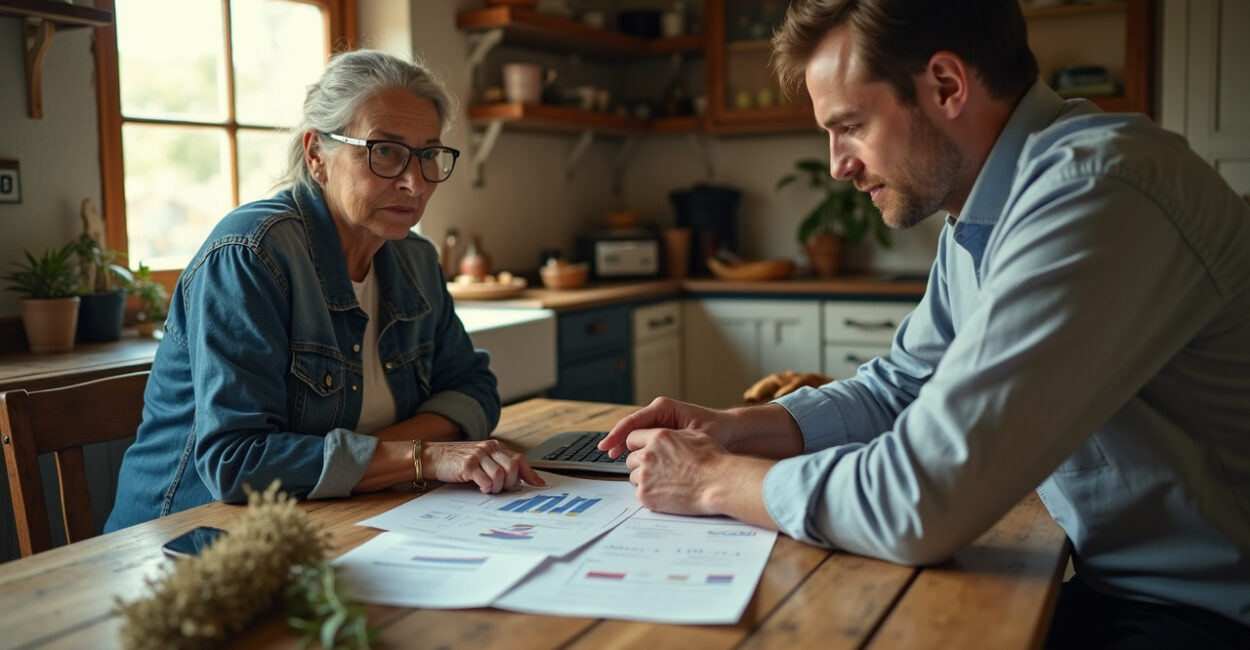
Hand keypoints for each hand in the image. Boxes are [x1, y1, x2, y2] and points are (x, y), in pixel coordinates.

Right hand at [425, 440, 545, 492]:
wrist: (433, 457)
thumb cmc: (457, 461)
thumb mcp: (481, 459)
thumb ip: (498, 465)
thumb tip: (518, 480)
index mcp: (495, 447)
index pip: (519, 459)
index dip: (530, 474)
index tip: (539, 485)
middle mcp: (488, 448)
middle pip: (513, 467)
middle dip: (510, 483)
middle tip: (501, 488)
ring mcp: (478, 456)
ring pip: (501, 475)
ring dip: (497, 487)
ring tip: (488, 488)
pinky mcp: (467, 465)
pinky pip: (486, 480)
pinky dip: (486, 488)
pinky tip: (481, 487)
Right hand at [600, 397, 736, 458]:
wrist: (730, 429)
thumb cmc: (716, 429)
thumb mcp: (694, 435)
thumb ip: (672, 440)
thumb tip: (651, 449)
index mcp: (663, 408)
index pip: (634, 420)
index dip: (618, 434)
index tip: (607, 445)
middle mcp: (659, 412)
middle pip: (630, 426)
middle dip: (617, 439)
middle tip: (605, 452)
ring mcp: (660, 422)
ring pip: (635, 433)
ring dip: (624, 444)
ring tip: (612, 457)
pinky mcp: (663, 432)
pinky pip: (645, 439)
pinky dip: (635, 447)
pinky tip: (629, 458)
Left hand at [623, 427, 731, 514]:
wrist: (718, 484)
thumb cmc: (713, 460)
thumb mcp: (693, 436)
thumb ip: (672, 436)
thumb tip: (665, 438)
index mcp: (658, 437)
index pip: (632, 437)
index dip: (637, 445)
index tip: (640, 450)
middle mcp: (647, 454)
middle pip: (631, 458)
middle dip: (641, 463)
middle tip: (657, 470)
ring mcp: (645, 476)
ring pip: (634, 476)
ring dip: (645, 479)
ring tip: (665, 482)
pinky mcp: (645, 495)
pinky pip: (640, 492)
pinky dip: (650, 493)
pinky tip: (666, 493)